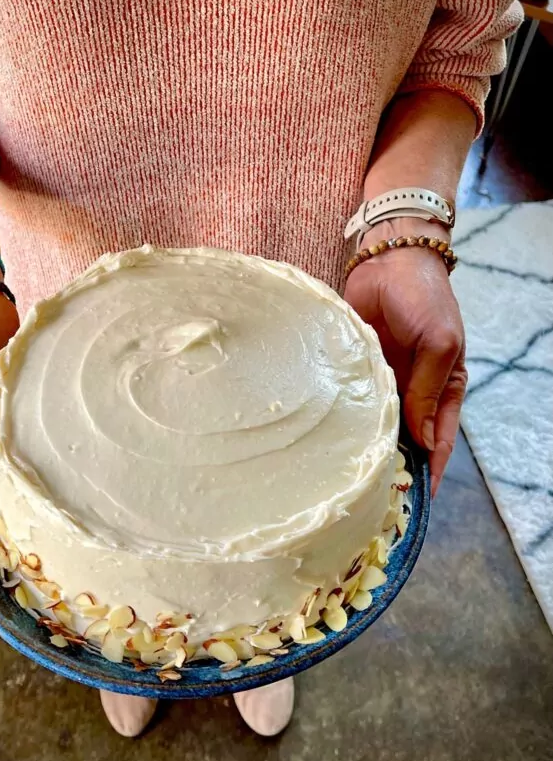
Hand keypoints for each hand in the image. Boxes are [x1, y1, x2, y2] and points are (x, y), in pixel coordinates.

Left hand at [344, 221, 466, 496]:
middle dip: (389, 469)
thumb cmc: (425, 297)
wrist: (388, 257)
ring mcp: (379, 383)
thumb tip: (425, 443)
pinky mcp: (350, 368)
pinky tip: (320, 443)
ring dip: (360, 449)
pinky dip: (336, 421)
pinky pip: (344, 400)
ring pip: (370, 426)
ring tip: (340, 482)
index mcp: (441, 390)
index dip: (428, 473)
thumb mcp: (440, 344)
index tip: (414, 503)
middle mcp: (409, 392)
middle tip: (369, 502)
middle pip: (402, 441)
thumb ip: (428, 391)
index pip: (438, 442)